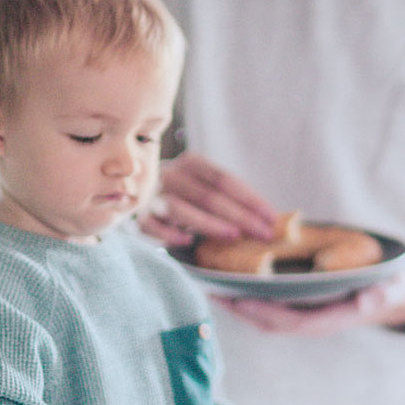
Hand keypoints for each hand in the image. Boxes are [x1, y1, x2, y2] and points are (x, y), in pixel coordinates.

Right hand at [139, 152, 277, 245]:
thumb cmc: (184, 192)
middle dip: (239, 216)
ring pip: (180, 209)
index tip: (271, 217)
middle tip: (262, 233)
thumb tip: (267, 219)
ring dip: (208, 224)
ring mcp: (153, 195)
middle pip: (207, 196)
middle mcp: (171, 175)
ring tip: (233, 236)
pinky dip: (169, 234)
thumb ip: (229, 197)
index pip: (224, 180)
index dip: (249, 198)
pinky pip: (151, 226)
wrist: (133, 186)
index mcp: (191, 163)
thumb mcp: (204, 185)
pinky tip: (188, 242)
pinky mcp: (139, 215)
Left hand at [215, 270, 404, 335]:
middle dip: (241, 309)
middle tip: (213, 291)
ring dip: (238, 304)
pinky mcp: (298, 306)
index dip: (264, 313)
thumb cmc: (388, 290)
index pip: (291, 321)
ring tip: (212, 285)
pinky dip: (248, 295)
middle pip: (269, 321)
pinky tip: (231, 280)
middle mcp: (310, 321)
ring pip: (264, 315)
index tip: (241, 300)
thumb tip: (369, 300)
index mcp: (328, 320)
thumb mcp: (389, 291)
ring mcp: (303, 314)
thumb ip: (380, 296)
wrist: (390, 296)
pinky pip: (268, 305)